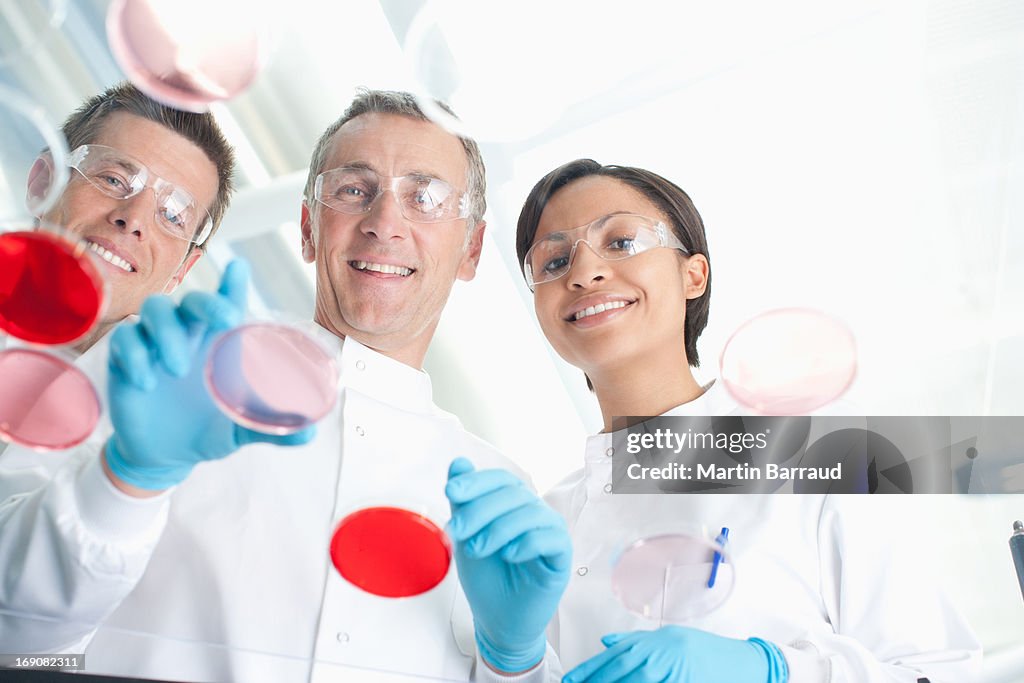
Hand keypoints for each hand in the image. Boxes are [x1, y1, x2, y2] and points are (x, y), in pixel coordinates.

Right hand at [105, 260, 314, 491]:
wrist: (165, 458)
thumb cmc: (208, 430)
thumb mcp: (241, 430)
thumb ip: (273, 428)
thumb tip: (311, 435)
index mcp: (219, 343)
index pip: (228, 304)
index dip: (232, 284)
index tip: (240, 268)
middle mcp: (189, 335)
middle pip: (192, 300)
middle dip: (207, 303)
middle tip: (224, 320)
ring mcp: (156, 344)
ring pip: (155, 310)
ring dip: (167, 332)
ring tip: (179, 367)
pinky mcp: (125, 359)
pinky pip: (125, 339)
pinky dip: (135, 355)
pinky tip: (146, 381)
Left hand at [445, 457, 571, 672]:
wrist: (498, 620)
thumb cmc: (486, 577)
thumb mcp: (466, 536)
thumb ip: (463, 502)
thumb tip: (458, 463)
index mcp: (513, 504)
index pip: (500, 480)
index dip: (477, 481)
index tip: (451, 491)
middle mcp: (534, 513)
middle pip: (513, 494)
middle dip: (479, 509)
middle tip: (455, 530)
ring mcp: (551, 533)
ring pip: (531, 513)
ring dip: (498, 529)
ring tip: (476, 550)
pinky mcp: (561, 557)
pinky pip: (551, 539)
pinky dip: (527, 543)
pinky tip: (508, 555)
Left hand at [563, 627, 787, 682]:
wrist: (739, 661)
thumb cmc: (701, 649)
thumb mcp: (667, 638)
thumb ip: (634, 641)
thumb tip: (605, 642)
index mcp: (652, 641)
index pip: (613, 656)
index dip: (589, 669)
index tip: (570, 679)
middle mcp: (659, 654)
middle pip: (619, 670)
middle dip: (596, 681)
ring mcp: (671, 670)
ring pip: (634, 682)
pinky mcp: (682, 681)